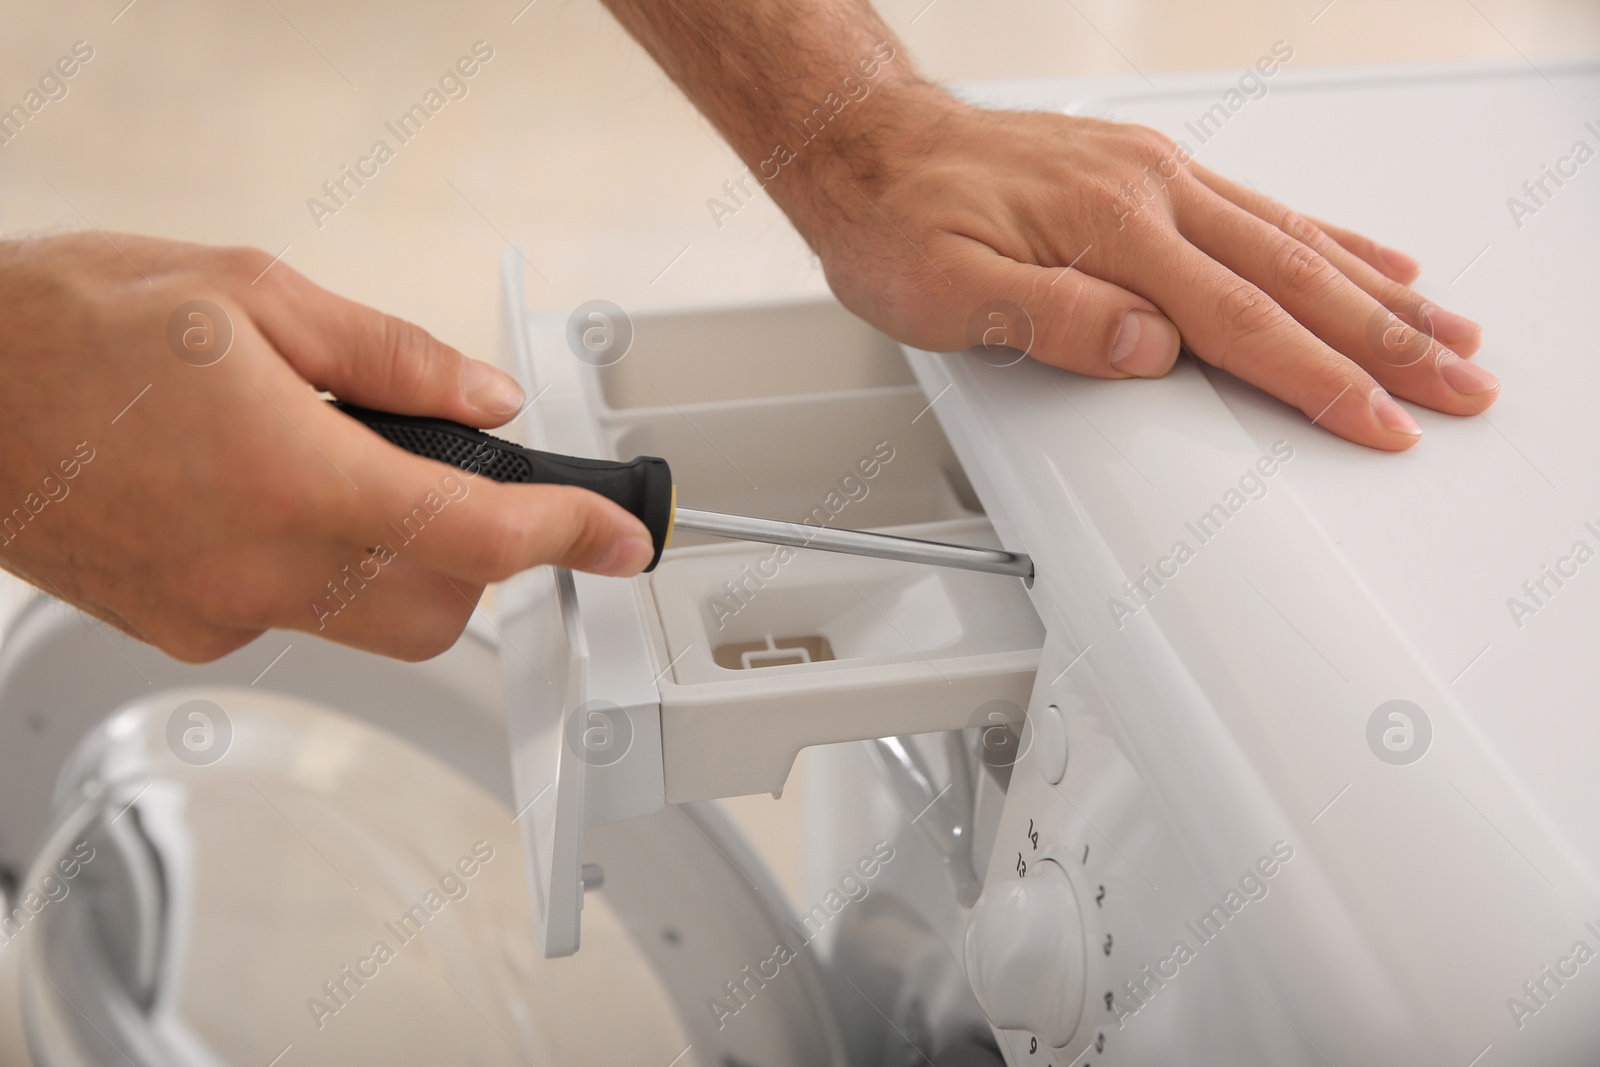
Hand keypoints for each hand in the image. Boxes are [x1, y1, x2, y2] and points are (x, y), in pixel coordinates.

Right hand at [0, 234, 653, 661]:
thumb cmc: (65, 327)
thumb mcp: (253, 296)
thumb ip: (392, 357)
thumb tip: (484, 399)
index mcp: (294, 479)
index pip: (479, 535)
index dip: (570, 537)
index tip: (620, 539)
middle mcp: (259, 569)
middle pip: (441, 607)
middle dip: (479, 552)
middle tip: (458, 474)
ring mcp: (216, 612)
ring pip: (373, 625)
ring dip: (403, 563)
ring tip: (344, 465)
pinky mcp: (182, 629)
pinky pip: (294, 617)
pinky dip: (320, 568)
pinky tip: (269, 495)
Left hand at [789, 94, 1495, 450]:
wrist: (871, 144)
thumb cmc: (896, 221)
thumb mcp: (942, 296)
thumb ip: (1052, 322)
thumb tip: (1151, 350)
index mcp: (1108, 232)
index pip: (1238, 324)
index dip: (1318, 379)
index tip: (1380, 420)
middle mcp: (1150, 194)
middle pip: (1294, 280)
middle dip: (1387, 342)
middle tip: (1461, 386)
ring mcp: (1159, 177)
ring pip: (1296, 241)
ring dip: (1379, 293)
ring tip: (1448, 331)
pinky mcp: (1152, 173)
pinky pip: (1265, 208)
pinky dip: (1330, 239)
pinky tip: (1370, 261)